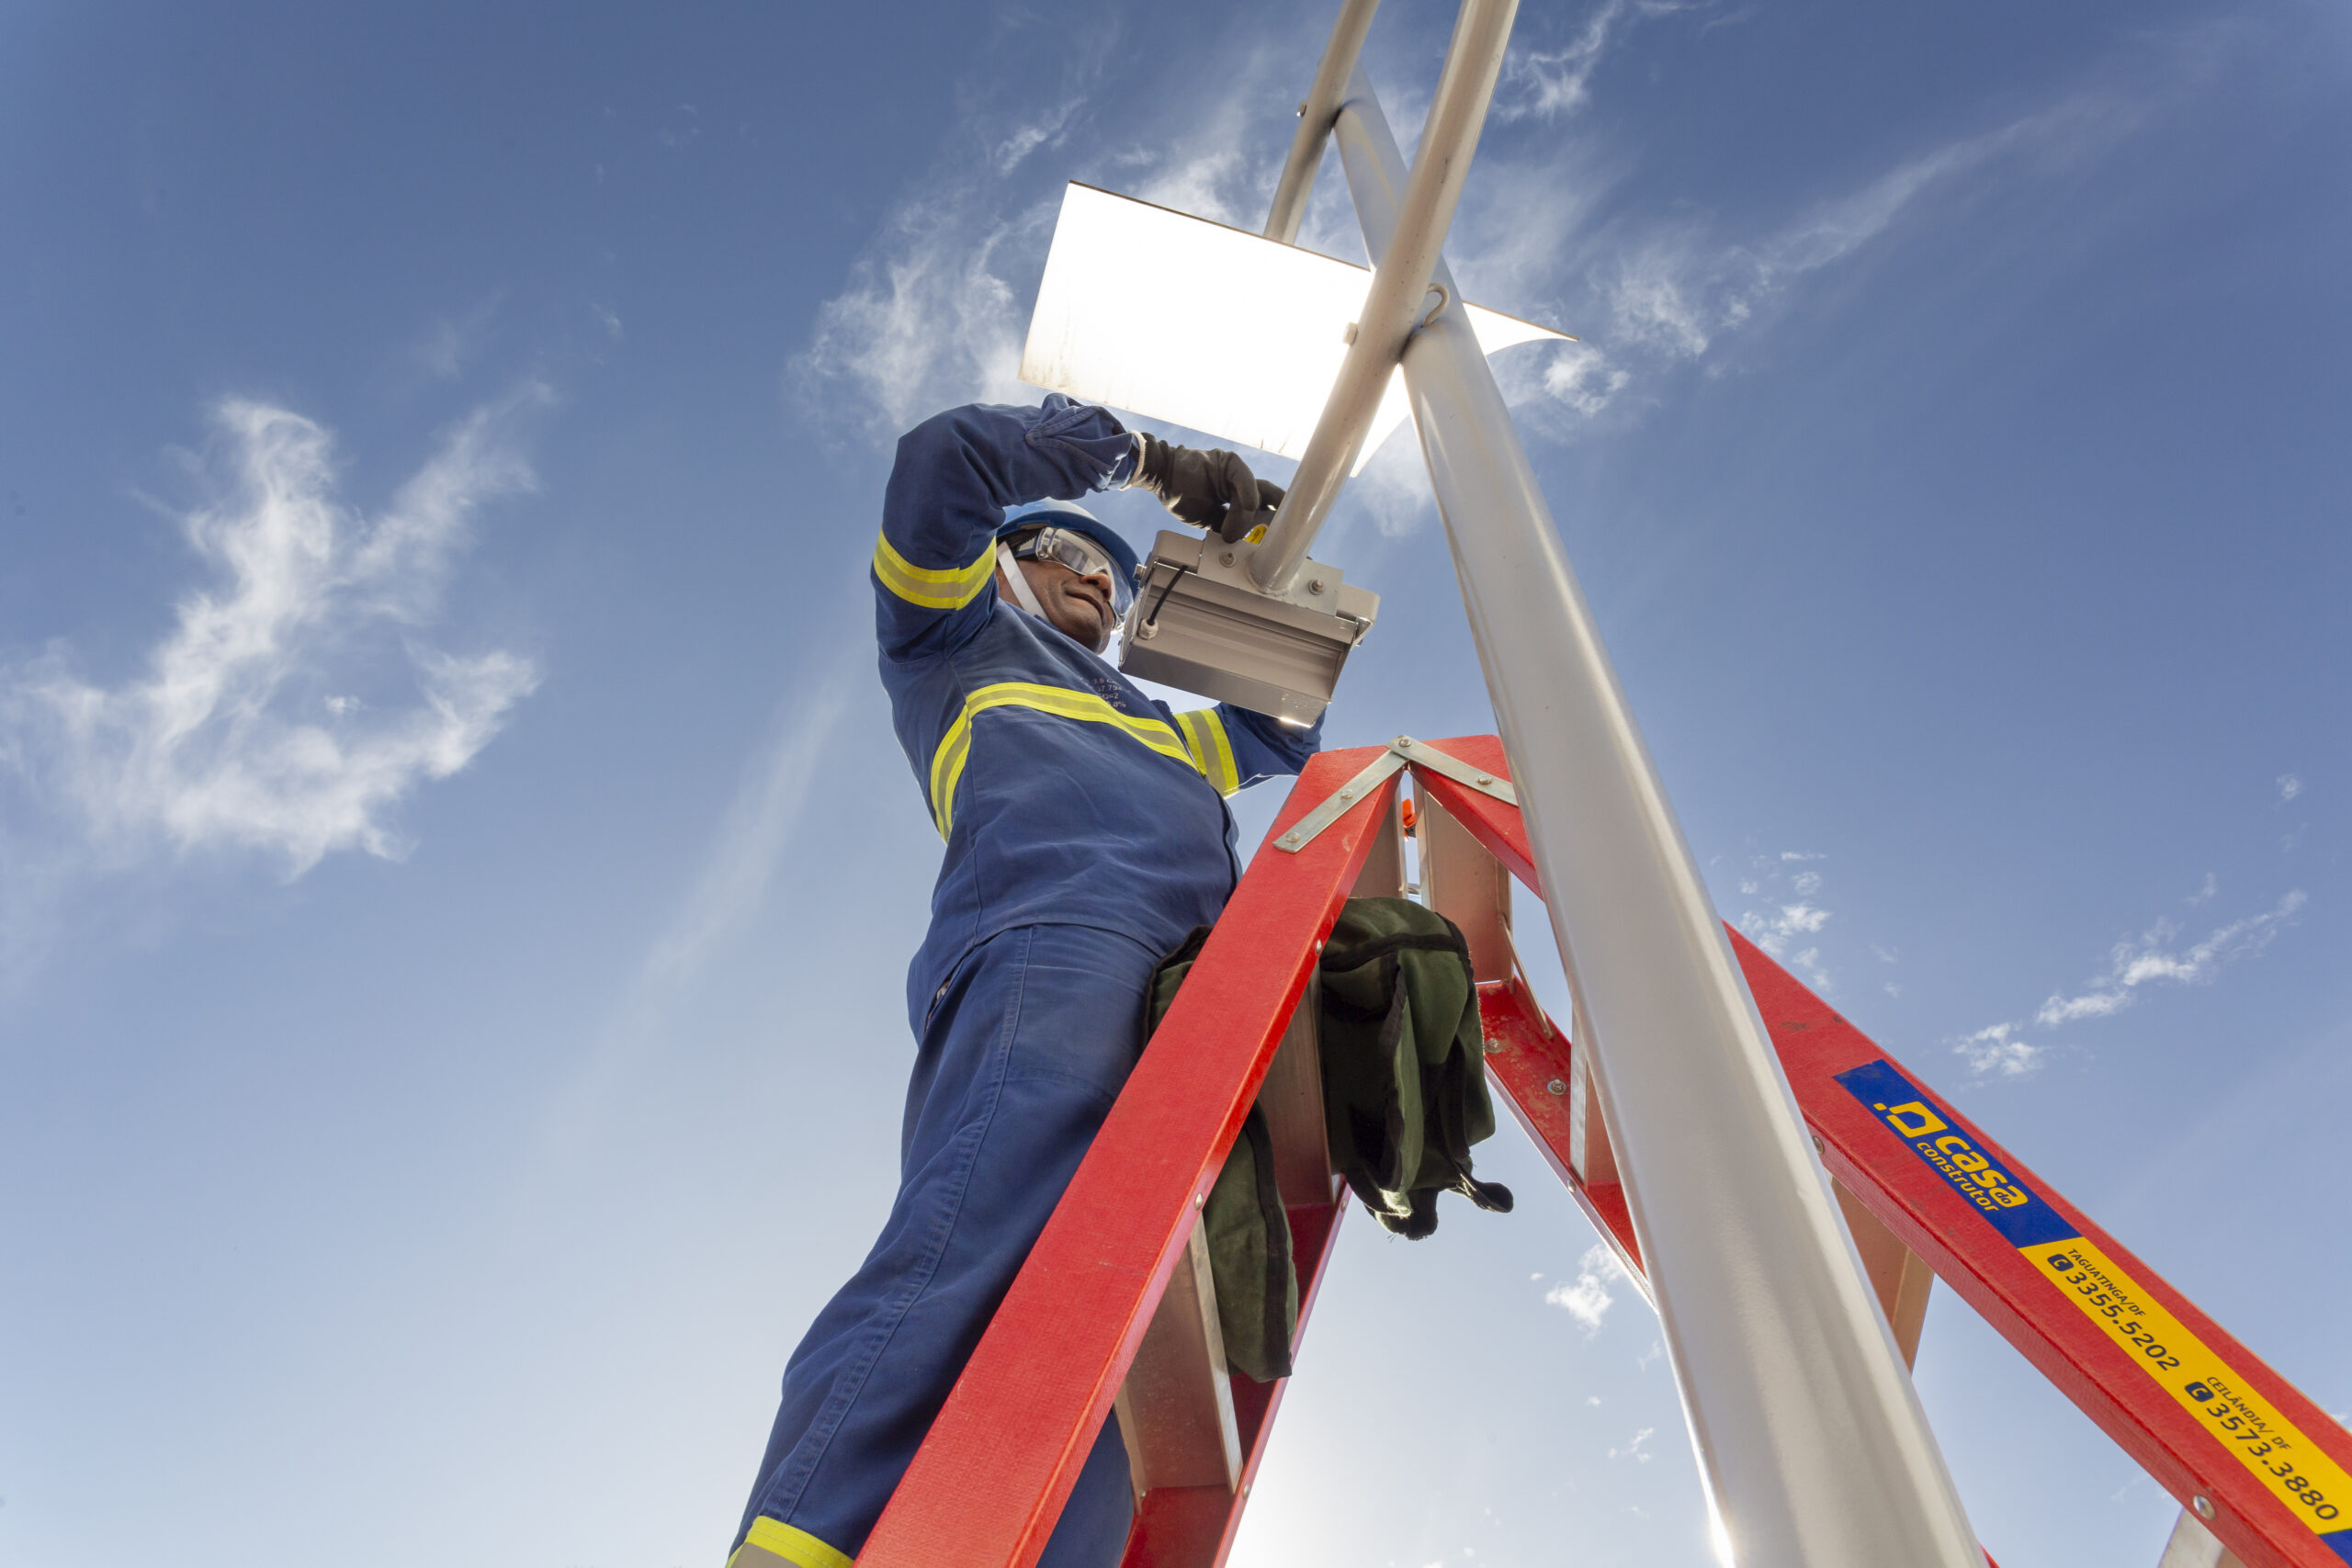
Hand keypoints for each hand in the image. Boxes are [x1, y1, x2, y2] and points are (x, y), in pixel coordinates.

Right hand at [1131, 433, 1285, 542]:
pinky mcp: (1231, 463)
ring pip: (1257, 495)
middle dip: (1284, 516)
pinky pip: (1246, 484)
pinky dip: (1245, 503)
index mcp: (1238, 495)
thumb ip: (1227, 526)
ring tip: (1232, 532)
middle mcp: (1242, 482)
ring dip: (1248, 517)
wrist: (1161, 478)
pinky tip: (1238, 516)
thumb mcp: (1207, 519)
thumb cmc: (1180, 496)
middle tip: (1293, 535)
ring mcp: (1238, 471)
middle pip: (1271, 497)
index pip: (1264, 508)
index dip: (1275, 523)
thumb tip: (1245, 540)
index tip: (1287, 543)